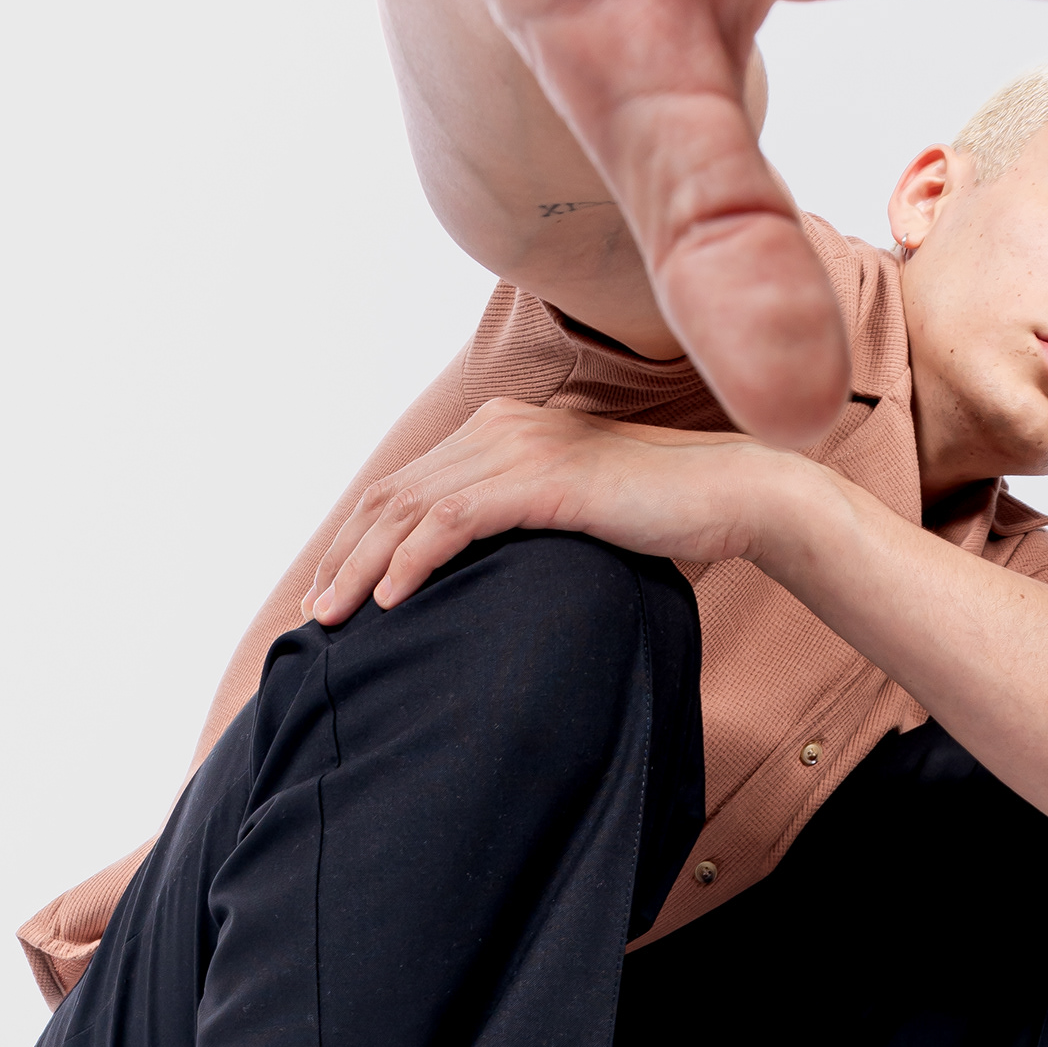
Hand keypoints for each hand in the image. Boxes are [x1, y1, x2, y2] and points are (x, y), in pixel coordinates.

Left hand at [302, 399, 805, 622]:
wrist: (737, 496)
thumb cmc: (665, 517)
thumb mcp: (576, 517)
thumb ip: (523, 526)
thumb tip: (478, 578)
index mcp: (504, 431)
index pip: (407, 488)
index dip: (357, 541)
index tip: (329, 596)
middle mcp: (503, 428)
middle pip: (394, 495)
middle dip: (343, 557)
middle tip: (310, 618)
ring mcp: (523, 448)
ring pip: (412, 509)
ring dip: (362, 566)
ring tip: (331, 618)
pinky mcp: (546, 478)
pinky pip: (457, 518)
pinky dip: (414, 559)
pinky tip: (390, 599)